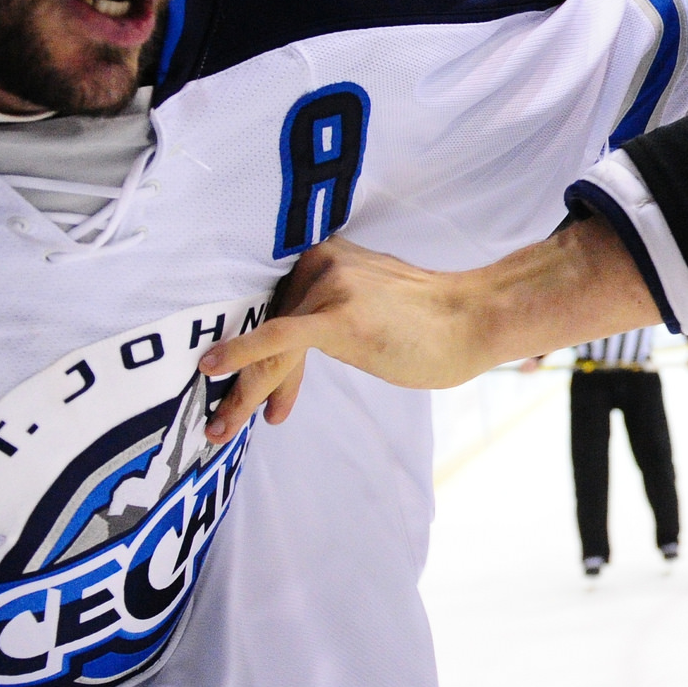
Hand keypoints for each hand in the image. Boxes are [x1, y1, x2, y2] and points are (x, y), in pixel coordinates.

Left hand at [199, 219, 658, 440]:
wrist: (474, 320)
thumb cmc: (430, 320)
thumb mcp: (369, 307)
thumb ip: (330, 314)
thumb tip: (292, 352)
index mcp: (324, 257)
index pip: (277, 313)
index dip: (258, 362)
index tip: (257, 405)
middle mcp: (318, 263)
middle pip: (267, 331)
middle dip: (243, 381)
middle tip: (218, 423)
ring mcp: (328, 287)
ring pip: (269, 346)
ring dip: (242, 391)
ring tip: (220, 429)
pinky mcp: (338, 316)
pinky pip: (279, 338)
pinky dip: (242, 353)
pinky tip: (214, 368)